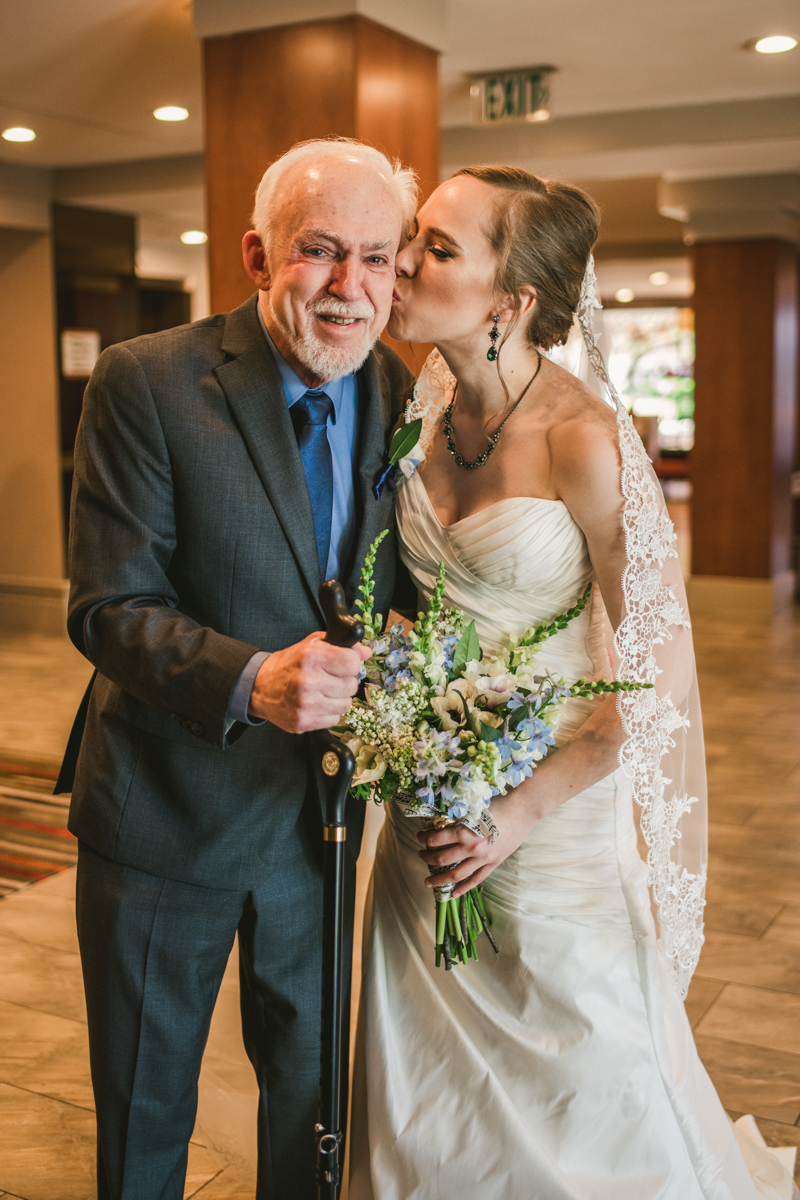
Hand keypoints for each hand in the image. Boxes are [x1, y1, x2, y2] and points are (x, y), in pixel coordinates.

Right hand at [248, 632, 370, 732]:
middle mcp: (308, 680)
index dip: (352, 664)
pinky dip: (329, 712)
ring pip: (346, 704)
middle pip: (351, 685)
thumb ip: (340, 645)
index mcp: (311, 656)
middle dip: (344, 682)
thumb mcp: (311, 645)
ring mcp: (306, 704)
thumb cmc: (288, 665)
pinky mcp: (303, 722)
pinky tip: (316, 704)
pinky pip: (334, 719)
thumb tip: (366, 652)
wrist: (260, 687)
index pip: (352, 663)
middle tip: (329, 679)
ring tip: (322, 692)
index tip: (344, 664)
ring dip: (338, 699)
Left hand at [416, 796, 537, 896]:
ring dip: (439, 880)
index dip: (423, 839)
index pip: (434, 839)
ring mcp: (483, 858)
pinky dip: (463, 888)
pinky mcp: (493, 863)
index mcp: (463, 831)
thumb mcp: (472, 807)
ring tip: (428, 882)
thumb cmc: (497, 803)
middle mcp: (471, 848)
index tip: (419, 837)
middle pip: (441, 859)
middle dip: (426, 858)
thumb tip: (439, 821)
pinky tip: (453, 893)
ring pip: (455, 874)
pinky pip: (476, 880)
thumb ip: (456, 817)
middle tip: (421, 856)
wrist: (523, 810)